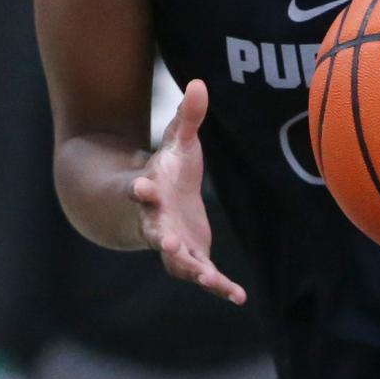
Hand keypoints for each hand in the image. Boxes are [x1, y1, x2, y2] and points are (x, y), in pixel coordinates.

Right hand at [130, 79, 245, 304]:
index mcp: (149, 192)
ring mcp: (172, 244)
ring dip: (191, 269)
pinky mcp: (191, 259)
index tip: (140, 186)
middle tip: (167, 243)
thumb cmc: (167, 171)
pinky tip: (238, 296)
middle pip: (156, 232)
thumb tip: (199, 81)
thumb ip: (188, 117)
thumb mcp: (178, 143)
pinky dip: (219, 287)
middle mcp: (155, 222)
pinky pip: (204, 276)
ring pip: (178, 262)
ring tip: (207, 279)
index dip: (140, 188)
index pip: (140, 190)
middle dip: (162, 237)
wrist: (152, 206)